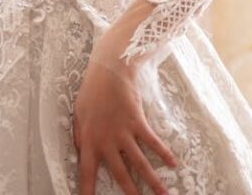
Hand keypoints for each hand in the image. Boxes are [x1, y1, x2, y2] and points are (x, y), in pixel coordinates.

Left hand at [72, 57, 178, 194]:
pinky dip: (164, 153)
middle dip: (130, 194)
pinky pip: (153, 142)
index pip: (86, 173)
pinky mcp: (138, 122)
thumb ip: (80, 136)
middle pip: (121, 175)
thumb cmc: (91, 91)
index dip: (87, 192)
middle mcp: (107, 141)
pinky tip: (173, 164)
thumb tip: (81, 152)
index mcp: (89, 141)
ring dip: (153, 181)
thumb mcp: (78, 114)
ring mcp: (124, 133)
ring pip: (140, 163)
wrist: (109, 70)